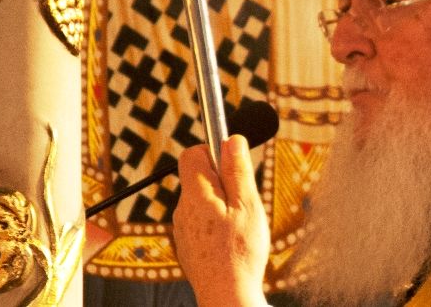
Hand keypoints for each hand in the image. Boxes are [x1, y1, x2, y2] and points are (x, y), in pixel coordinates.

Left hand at [173, 135, 269, 305]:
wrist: (226, 296)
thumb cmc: (240, 253)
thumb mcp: (248, 205)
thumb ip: (238, 171)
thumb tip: (231, 138)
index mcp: (196, 195)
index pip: (191, 154)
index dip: (212, 151)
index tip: (233, 164)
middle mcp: (182, 209)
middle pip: (199, 177)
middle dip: (223, 181)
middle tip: (244, 201)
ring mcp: (183, 228)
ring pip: (202, 200)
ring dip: (221, 204)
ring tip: (239, 226)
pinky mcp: (187, 244)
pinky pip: (201, 221)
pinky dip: (216, 223)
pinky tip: (230, 240)